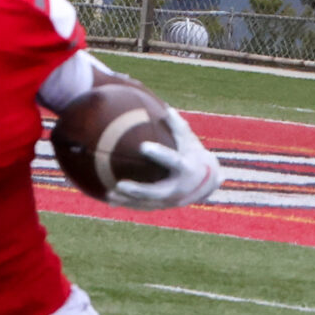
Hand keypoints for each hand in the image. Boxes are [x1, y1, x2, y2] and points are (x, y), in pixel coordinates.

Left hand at [107, 107, 221, 210]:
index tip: (143, 147)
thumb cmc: (193, 155)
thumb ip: (178, 126)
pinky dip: (126, 203)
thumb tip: (166, 108)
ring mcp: (170, 200)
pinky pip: (142, 206)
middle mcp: (178, 188)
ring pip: (146, 203)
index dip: (159, 154)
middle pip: (156, 192)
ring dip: (128, 200)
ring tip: (109, 193)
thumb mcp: (190, 140)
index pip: (172, 161)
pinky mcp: (162, 205)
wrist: (206, 182)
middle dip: (139, 190)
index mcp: (186, 169)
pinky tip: (109, 199)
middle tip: (120, 184)